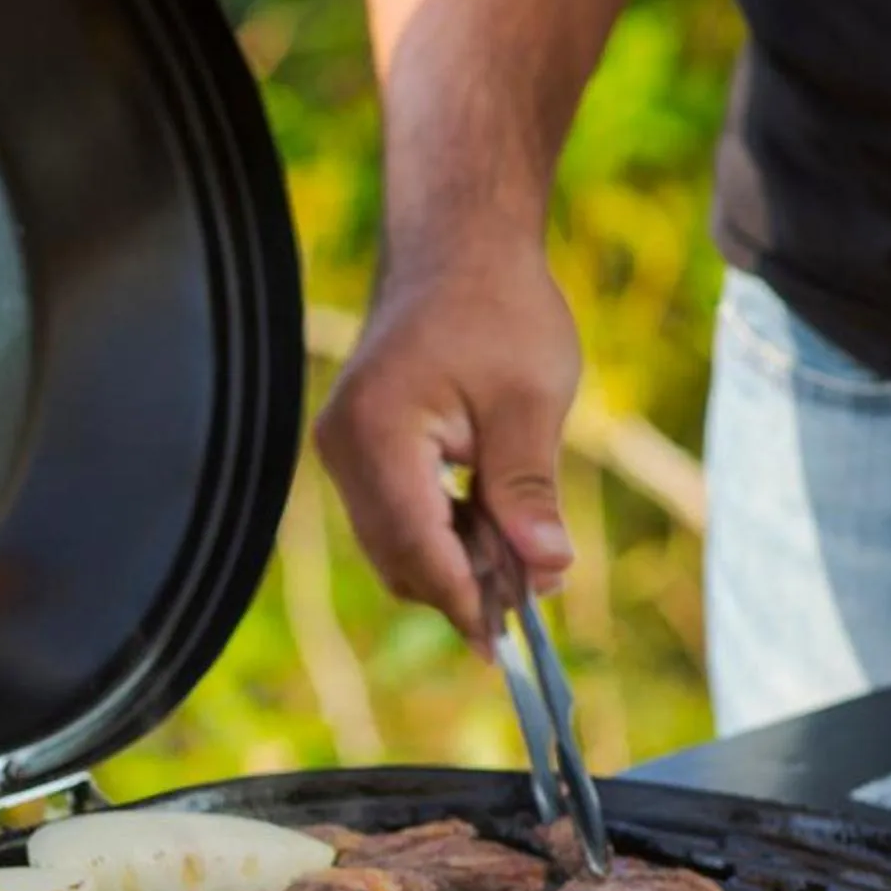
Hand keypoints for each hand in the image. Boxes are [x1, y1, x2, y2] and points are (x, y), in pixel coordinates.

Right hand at [313, 244, 583, 648]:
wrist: (459, 247)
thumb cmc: (500, 308)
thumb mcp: (531, 401)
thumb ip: (529, 491)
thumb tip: (547, 571)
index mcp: (378, 433)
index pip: (415, 545)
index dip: (462, 599)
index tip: (506, 642)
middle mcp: (343, 448)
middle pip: (397, 557)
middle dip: (462, 588)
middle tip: (532, 603)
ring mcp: (343, 450)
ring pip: (393, 545)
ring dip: (454, 565)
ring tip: (523, 564)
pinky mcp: (358, 450)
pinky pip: (394, 517)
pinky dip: (441, 536)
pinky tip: (492, 531)